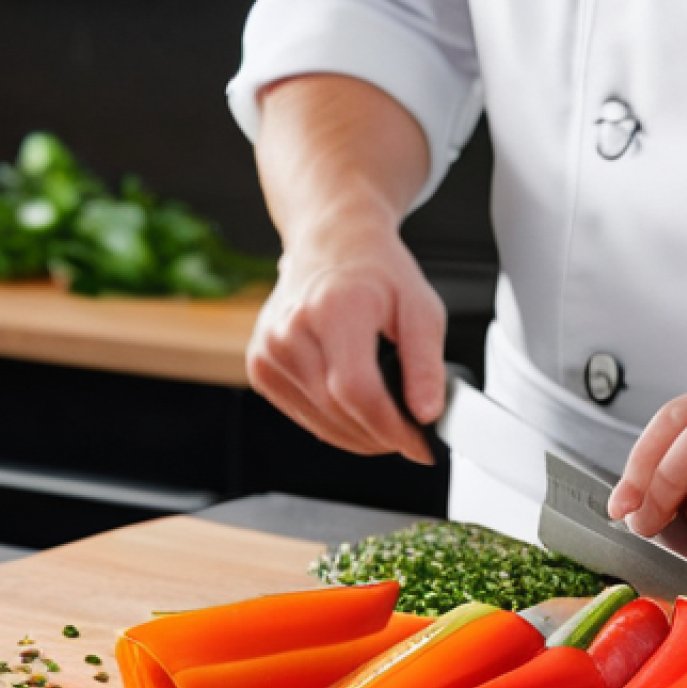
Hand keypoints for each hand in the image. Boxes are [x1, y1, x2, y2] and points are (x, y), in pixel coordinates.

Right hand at [246, 214, 445, 463]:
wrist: (331, 243)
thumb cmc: (377, 273)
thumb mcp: (421, 308)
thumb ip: (427, 364)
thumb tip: (426, 415)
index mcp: (334, 307)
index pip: (357, 390)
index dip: (391, 427)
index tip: (420, 444)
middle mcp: (292, 328)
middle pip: (338, 411)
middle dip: (381, 436)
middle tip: (411, 436)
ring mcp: (269, 349)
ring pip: (320, 422)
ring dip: (359, 436)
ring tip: (388, 424)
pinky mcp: (259, 366)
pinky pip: (301, 415)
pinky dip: (333, 424)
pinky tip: (354, 409)